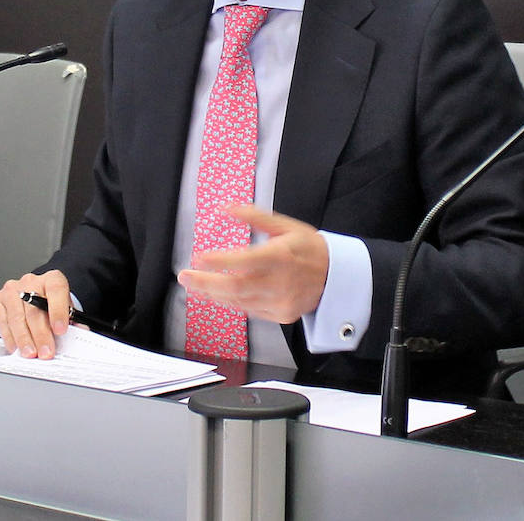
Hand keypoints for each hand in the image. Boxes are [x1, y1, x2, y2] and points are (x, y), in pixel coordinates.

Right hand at [0, 270, 72, 359]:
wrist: (38, 296)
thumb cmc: (53, 305)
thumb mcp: (67, 310)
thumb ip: (73, 321)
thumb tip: (79, 334)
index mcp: (52, 279)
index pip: (56, 290)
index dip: (58, 311)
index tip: (61, 330)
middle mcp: (31, 281)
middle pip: (34, 309)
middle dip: (41, 334)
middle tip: (46, 352)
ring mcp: (12, 290)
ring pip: (17, 317)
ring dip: (24, 339)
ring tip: (30, 353)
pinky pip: (2, 321)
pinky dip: (9, 337)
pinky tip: (16, 347)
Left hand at [177, 205, 329, 323]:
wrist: (338, 277)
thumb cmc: (310, 248)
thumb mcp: (286, 225)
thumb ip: (255, 217)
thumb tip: (227, 208)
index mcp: (282, 256)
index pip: (244, 262)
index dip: (219, 261)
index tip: (199, 257)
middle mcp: (281, 282)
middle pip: (235, 287)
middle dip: (205, 283)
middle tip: (184, 276)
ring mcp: (281, 302)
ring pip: (239, 302)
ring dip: (213, 293)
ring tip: (194, 284)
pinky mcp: (281, 315)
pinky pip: (249, 310)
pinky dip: (230, 302)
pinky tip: (217, 294)